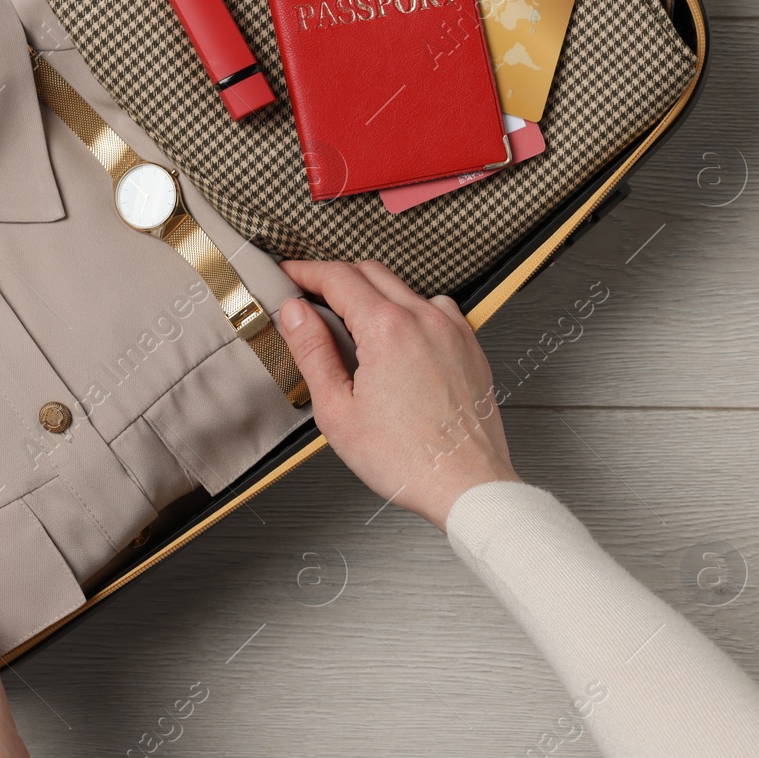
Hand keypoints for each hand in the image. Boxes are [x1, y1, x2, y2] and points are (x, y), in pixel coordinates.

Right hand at [278, 260, 519, 529]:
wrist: (465, 485)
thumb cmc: (407, 460)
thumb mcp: (337, 410)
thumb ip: (313, 352)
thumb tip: (295, 313)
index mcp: (388, 329)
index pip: (338, 277)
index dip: (305, 272)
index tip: (288, 276)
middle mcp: (425, 318)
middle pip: (371, 272)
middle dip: (336, 278)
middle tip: (311, 298)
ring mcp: (453, 330)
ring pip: (405, 289)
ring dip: (374, 294)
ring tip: (353, 326)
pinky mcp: (470, 346)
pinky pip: (436, 310)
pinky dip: (410, 312)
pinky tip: (398, 342)